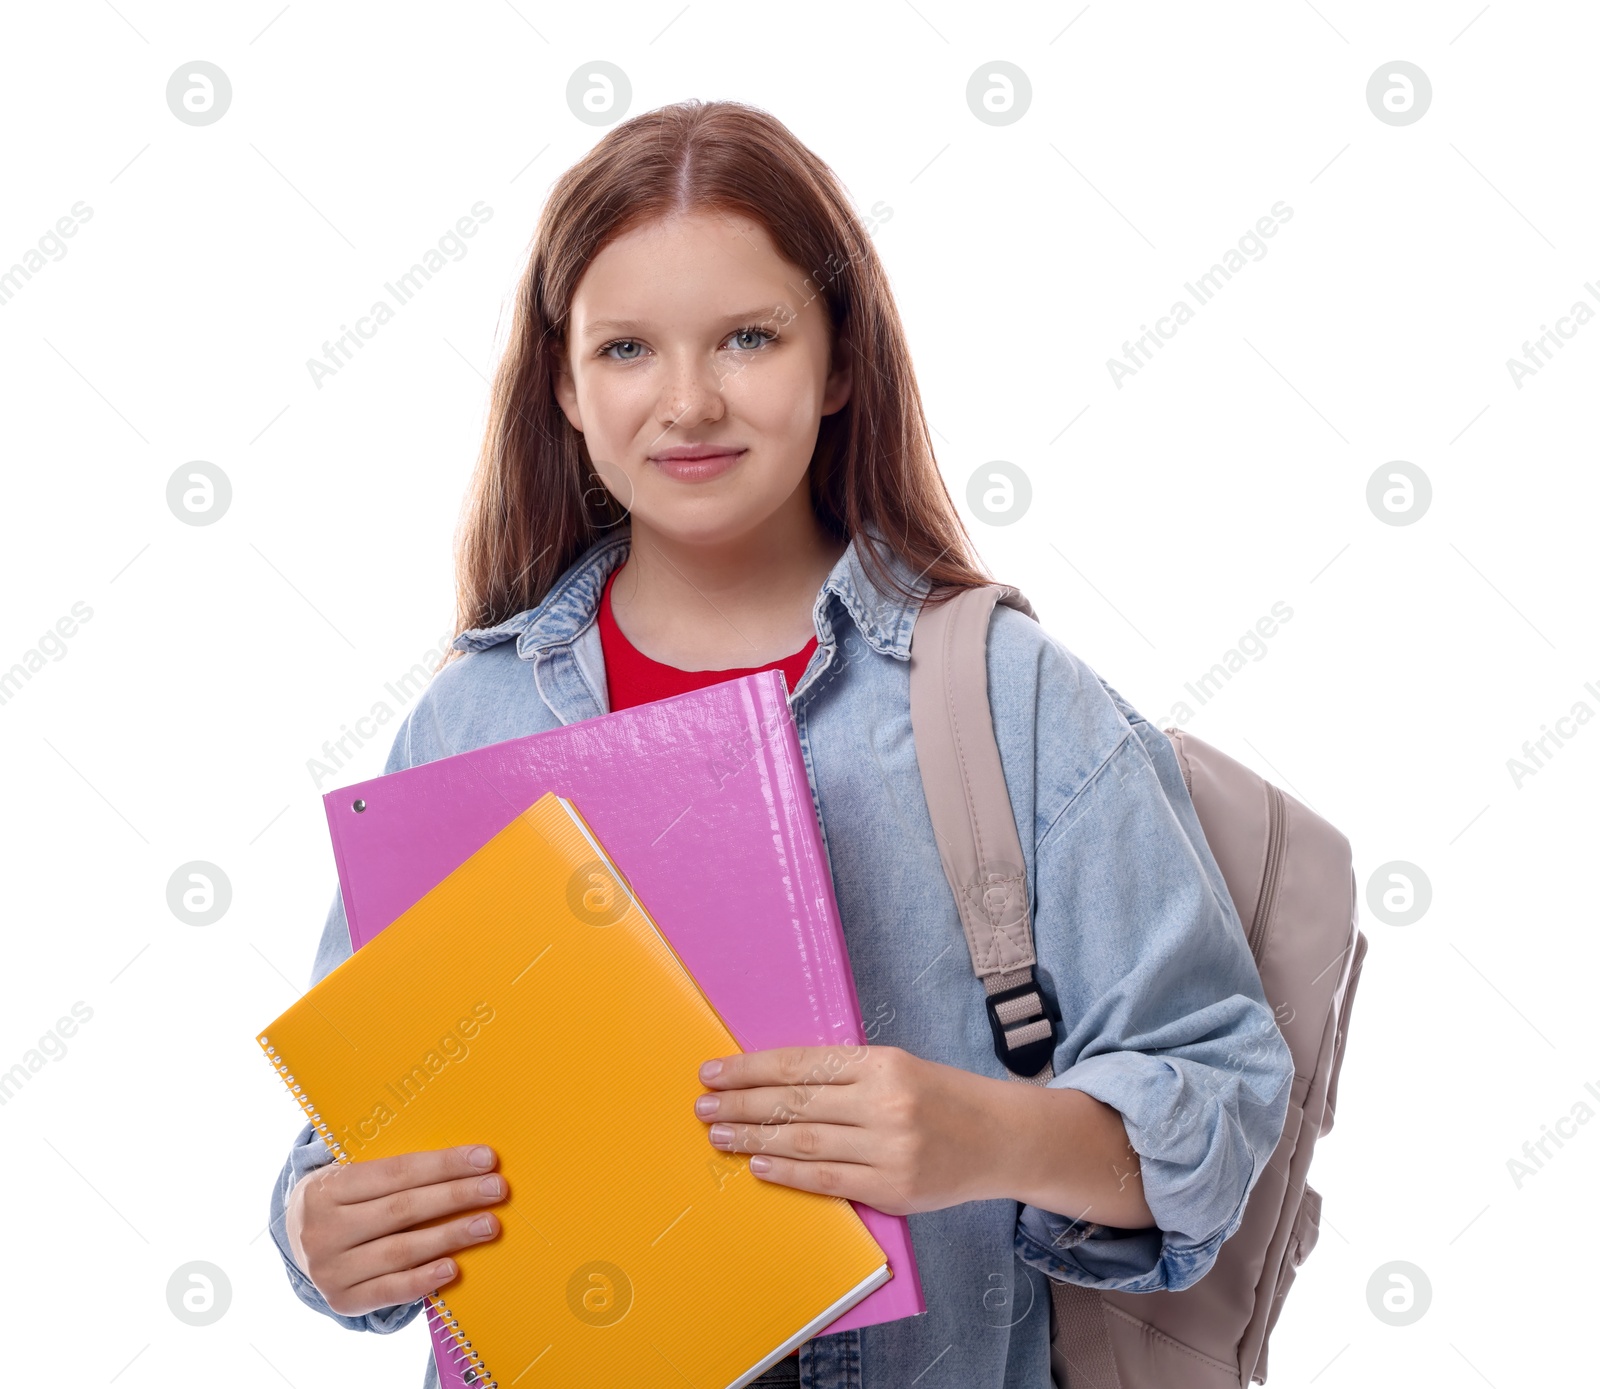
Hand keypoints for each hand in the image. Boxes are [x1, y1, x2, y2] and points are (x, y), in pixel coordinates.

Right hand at [285, 1144, 508, 1316]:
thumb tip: (467, 1162)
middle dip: (456, 1197)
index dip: (444, 1164)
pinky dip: (424, 1280)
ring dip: (450, 1236)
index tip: (486, 1158)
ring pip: (400, 1250)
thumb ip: (398, 1172)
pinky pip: (390, 1291)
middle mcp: (322, 1229)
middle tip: (497, 1189)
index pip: (397, 1172)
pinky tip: (453, 1267)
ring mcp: (329, 1269)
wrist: (297, 1240)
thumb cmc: (346, 1198)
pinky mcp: (341, 1300)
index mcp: (327, 1187)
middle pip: (402, 1209)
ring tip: (488, 1225)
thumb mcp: (355, 1175)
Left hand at [692, 1045, 1004, 1216]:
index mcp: (882, 1063)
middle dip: (742, 1104)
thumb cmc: (940, 1096)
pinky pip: (828, 1180)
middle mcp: (884, 1104)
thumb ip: (844, 1073)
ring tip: (719, 1135)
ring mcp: (890, 1149)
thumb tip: (773, 1081)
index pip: (801, 1064)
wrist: (1002, 1139)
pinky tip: (757, 1165)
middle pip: (795, 1104)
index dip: (751, 1069)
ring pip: (805, 1143)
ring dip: (754, 1139)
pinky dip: (787, 1173)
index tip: (713, 1072)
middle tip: (703, 1105)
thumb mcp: (897, 1066)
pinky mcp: (894, 1187)